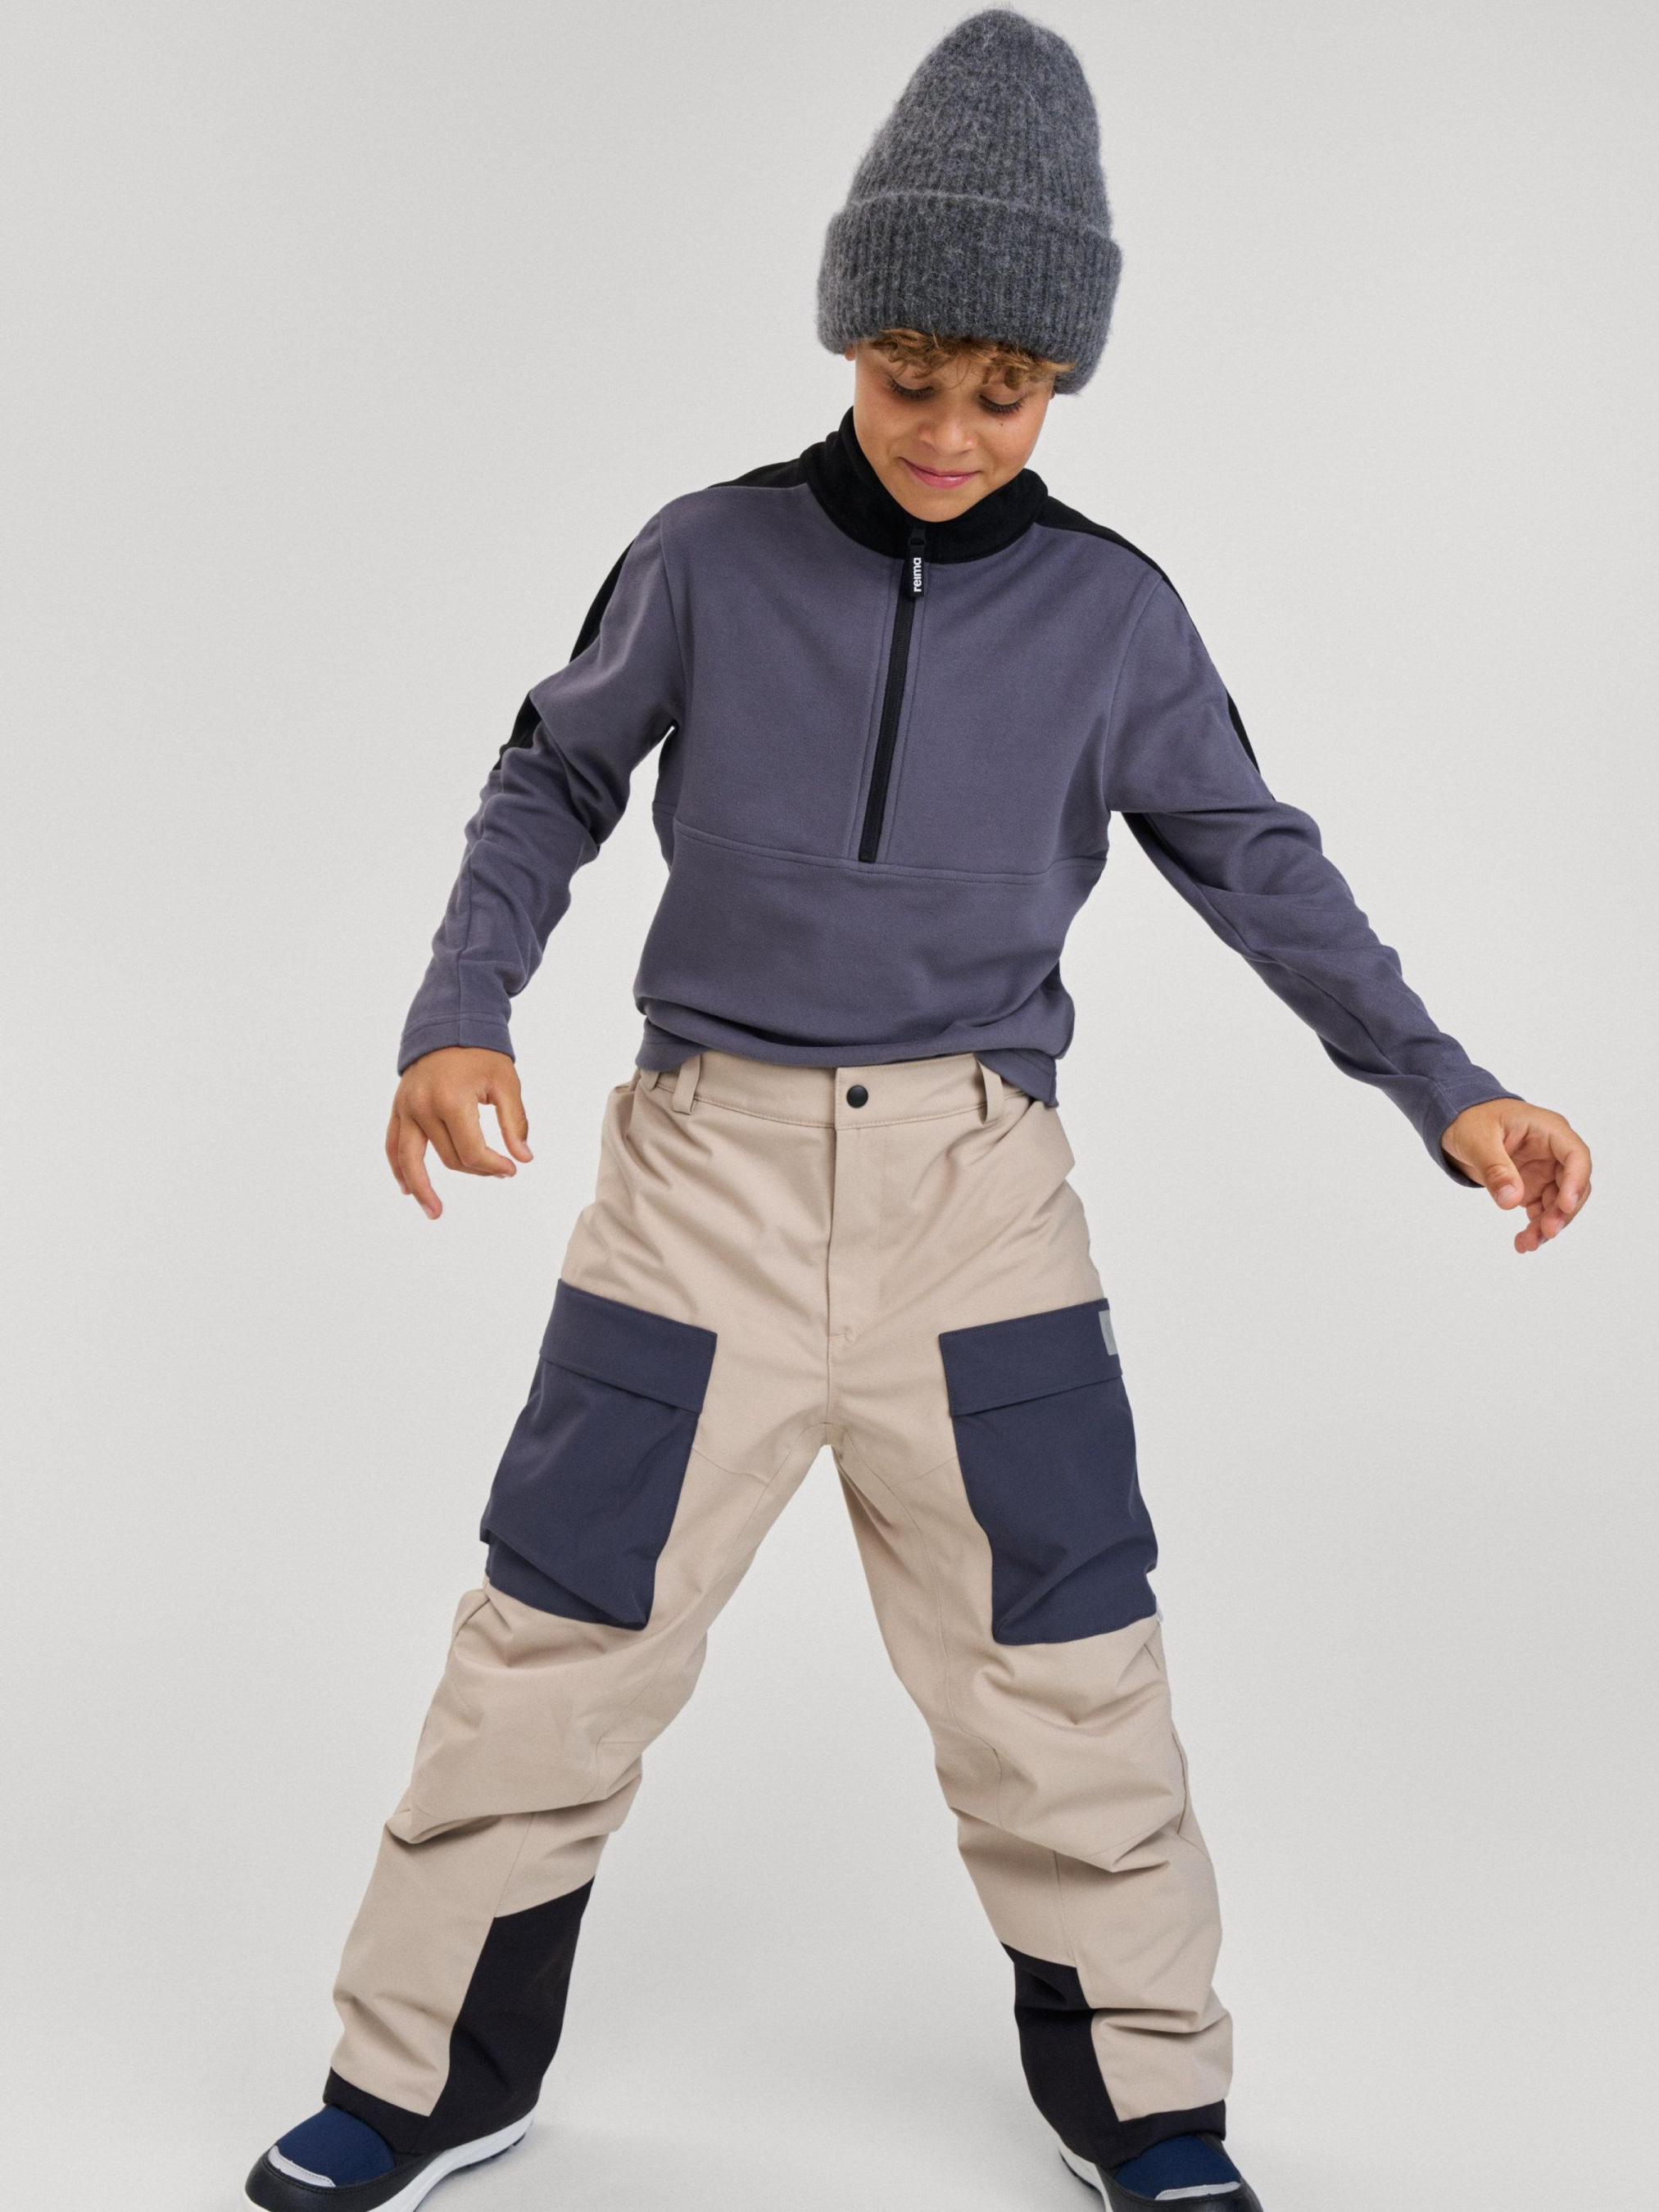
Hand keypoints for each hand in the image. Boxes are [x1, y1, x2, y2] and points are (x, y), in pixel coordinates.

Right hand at [386, 1047, 531, 1219]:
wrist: (449, 1025)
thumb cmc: (481, 1054)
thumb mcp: (506, 1083)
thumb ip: (514, 1122)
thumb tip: (523, 1159)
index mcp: (451, 1100)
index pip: (472, 1151)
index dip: (494, 1166)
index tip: (511, 1169)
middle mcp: (423, 1106)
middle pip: (450, 1157)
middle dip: (476, 1168)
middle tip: (499, 1169)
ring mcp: (406, 1108)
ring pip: (411, 1159)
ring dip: (422, 1189)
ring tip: (434, 1212)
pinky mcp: (398, 1108)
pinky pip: (393, 1144)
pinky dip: (399, 1167)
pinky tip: (407, 1188)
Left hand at [1441, 1098, 1590, 1253]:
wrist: (1457, 1123)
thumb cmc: (1470, 1120)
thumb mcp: (1477, 1139)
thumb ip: (1495, 1167)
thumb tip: (1511, 1200)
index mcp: (1548, 1130)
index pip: (1575, 1155)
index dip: (1575, 1181)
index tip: (1565, 1206)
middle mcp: (1552, 1152)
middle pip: (1572, 1185)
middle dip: (1563, 1211)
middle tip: (1547, 1232)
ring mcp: (1544, 1171)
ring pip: (1558, 1204)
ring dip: (1548, 1225)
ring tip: (1528, 1244)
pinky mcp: (1533, 1187)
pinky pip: (1541, 1211)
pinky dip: (1535, 1228)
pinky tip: (1523, 1243)